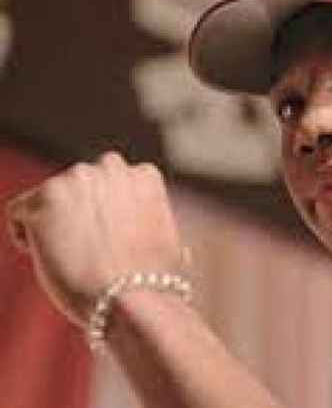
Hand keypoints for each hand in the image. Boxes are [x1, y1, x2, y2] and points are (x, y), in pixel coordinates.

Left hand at [5, 151, 185, 326]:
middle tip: (83, 248)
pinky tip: (44, 258)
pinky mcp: (45, 199)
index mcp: (145, 175)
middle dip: (78, 210)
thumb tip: (179, 252)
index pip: (112, 180)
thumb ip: (159, 236)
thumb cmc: (155, 283)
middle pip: (79, 182)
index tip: (106, 238)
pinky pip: (19, 212)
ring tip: (67, 256)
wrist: (132, 296)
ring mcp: (76, 180)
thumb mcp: (171, 247)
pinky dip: (24, 235)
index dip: (106, 211)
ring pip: (48, 195)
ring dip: (53, 222)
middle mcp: (110, 167)